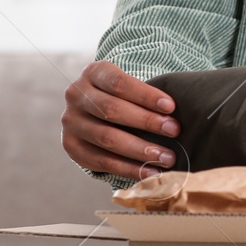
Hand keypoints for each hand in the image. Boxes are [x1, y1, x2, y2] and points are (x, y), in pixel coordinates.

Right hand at [61, 60, 179, 179]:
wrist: (94, 110)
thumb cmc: (124, 96)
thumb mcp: (129, 85)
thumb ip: (146, 94)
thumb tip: (175, 113)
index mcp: (93, 73)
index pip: (119, 83)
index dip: (145, 95)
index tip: (171, 107)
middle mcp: (76, 95)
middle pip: (112, 110)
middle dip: (147, 122)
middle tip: (174, 131)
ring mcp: (71, 122)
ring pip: (107, 138)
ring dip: (141, 150)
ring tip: (167, 158)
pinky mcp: (71, 146)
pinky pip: (102, 162)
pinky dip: (129, 169)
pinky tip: (150, 173)